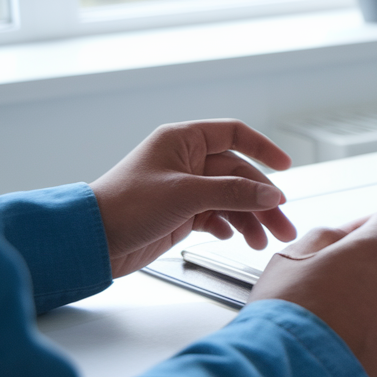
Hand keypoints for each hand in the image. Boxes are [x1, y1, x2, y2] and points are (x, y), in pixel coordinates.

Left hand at [90, 120, 296, 277]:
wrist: (92, 241)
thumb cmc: (126, 206)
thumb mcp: (185, 195)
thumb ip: (233, 193)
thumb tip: (272, 196)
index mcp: (183, 141)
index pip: (234, 134)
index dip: (262, 148)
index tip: (284, 166)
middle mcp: (187, 161)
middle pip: (239, 174)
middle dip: (262, 200)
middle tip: (282, 224)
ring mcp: (185, 188)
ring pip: (231, 198)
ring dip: (250, 219)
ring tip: (262, 242)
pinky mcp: (182, 213)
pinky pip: (217, 215)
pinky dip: (230, 227)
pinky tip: (235, 237)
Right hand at [250, 213, 376, 376]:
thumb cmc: (288, 318)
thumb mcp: (289, 259)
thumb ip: (322, 237)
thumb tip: (338, 236)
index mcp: (374, 252)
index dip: (365, 228)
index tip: (351, 238)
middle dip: (361, 272)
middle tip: (325, 288)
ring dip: (364, 307)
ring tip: (326, 323)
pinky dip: (366, 337)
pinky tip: (336, 345)